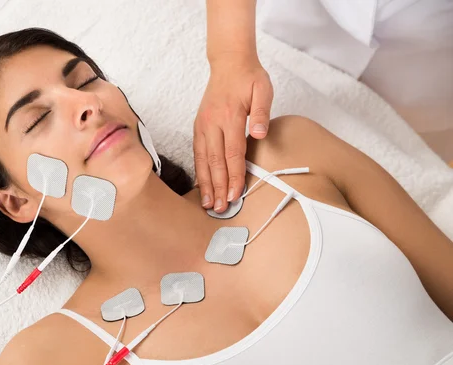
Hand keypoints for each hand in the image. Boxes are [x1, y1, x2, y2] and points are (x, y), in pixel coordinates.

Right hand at [193, 57, 272, 212]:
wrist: (229, 61)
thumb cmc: (249, 77)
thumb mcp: (263, 89)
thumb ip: (262, 112)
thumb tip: (260, 134)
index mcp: (229, 116)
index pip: (233, 152)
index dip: (234, 176)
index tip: (236, 194)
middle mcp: (212, 123)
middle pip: (215, 161)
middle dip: (218, 187)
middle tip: (221, 208)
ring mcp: (202, 125)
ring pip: (202, 159)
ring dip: (206, 183)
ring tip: (208, 203)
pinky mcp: (198, 126)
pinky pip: (197, 152)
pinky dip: (199, 170)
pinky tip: (201, 185)